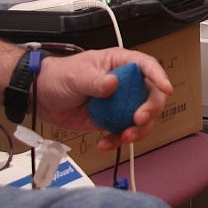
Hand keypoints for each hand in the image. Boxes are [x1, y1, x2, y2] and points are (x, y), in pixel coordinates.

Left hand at [35, 49, 172, 150]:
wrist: (41, 98)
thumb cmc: (59, 76)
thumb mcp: (77, 74)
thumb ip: (96, 80)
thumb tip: (113, 84)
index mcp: (120, 64)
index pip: (147, 66)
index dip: (159, 76)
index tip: (166, 89)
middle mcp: (126, 83)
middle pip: (151, 94)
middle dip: (150, 109)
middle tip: (139, 119)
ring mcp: (120, 103)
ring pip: (143, 117)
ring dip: (138, 130)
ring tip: (123, 137)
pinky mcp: (112, 119)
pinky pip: (124, 131)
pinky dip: (118, 140)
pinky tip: (105, 143)